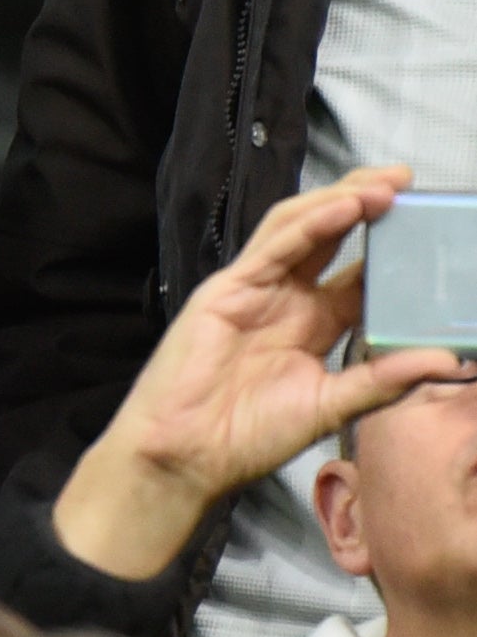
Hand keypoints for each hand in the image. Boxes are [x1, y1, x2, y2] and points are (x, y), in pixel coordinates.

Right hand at [51, 166, 472, 580]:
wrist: (189, 453)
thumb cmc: (248, 435)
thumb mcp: (332, 406)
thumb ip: (384, 380)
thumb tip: (448, 361)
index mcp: (312, 325)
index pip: (356, 274)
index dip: (389, 249)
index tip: (427, 226)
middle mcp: (285, 299)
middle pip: (328, 236)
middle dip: (365, 203)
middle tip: (408, 182)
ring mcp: (254, 289)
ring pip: (300, 228)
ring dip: (341, 201)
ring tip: (384, 185)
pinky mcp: (228, 289)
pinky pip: (274, 247)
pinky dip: (310, 223)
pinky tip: (344, 206)